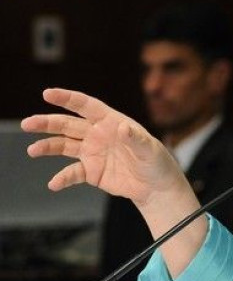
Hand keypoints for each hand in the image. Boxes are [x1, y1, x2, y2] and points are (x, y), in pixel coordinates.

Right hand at [22, 88, 204, 276]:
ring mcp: (92, 152)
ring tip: (33, 150)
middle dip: (47, 122)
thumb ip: (136, 139)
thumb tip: (123, 128)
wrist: (156, 187)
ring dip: (47, 146)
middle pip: (68, 124)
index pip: (86, 106)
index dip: (67, 98)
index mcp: (111, 122)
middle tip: (28, 124)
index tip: (48, 93)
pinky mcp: (91, 171)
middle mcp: (98, 134)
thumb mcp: (150, 150)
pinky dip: (62, 178)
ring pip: (64, 145)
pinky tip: (54, 184)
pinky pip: (72, 173)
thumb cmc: (157, 163)